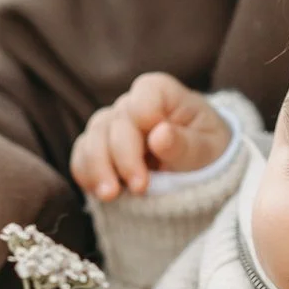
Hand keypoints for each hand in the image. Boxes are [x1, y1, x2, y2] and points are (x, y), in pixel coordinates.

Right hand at [70, 74, 232, 201]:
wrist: (199, 169)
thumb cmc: (207, 150)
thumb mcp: (207, 150)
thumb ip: (185, 144)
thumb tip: (159, 134)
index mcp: (161, 93)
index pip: (143, 95)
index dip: (145, 119)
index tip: (156, 146)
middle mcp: (131, 104)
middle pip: (115, 123)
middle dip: (124, 157)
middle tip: (140, 188)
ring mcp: (111, 126)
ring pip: (92, 139)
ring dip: (98, 168)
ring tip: (111, 195)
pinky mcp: (99, 150)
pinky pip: (81, 157)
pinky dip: (87, 175)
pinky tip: (101, 193)